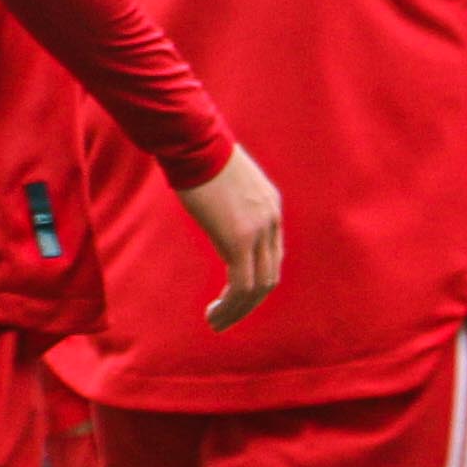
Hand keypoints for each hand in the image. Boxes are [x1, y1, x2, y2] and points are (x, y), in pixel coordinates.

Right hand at [179, 147, 285, 329]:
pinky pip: (241, 285)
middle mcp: (271, 221)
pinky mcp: (238, 239)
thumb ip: (231, 204)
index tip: (235, 297)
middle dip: (250, 304)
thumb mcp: (226, 181)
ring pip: (258, 287)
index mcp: (271, 208)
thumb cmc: (200, 156)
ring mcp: (258, 231)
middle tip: (226, 320)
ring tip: (217, 323)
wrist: (194, 143)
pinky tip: (215, 314)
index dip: (256, 282)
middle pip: (270, 276)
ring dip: (238, 311)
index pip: (272, 256)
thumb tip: (218, 215)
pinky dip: (231, 305)